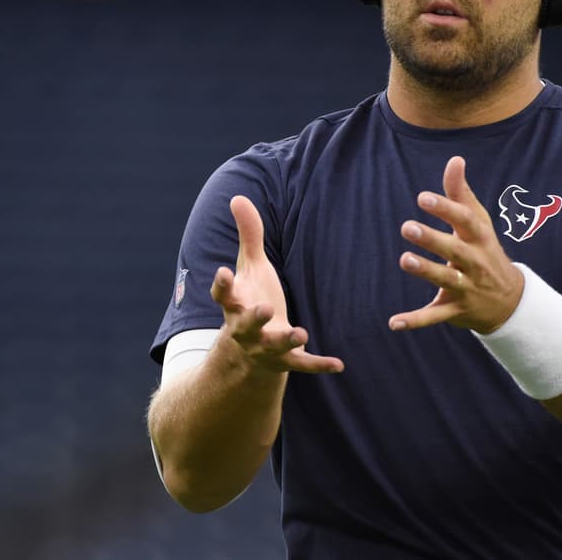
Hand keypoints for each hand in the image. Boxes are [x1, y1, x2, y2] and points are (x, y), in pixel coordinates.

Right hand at [211, 195, 343, 373]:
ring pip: (273, 346)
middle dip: (253, 317)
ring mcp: (265, 346)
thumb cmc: (252, 297)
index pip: (223, 295)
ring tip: (300, 333)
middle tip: (264, 309)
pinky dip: (319, 364)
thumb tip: (238, 197)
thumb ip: (248, 235)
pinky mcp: (286, 360)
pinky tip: (339, 364)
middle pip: (245, 324)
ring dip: (286, 340)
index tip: (223, 273)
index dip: (222, 285)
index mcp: (235, 303)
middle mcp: (245, 328)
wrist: (251, 350)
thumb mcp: (251, 267)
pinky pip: (302, 364)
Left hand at [388, 156, 525, 333]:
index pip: (465, 220)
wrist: (510, 301)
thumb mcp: (479, 223)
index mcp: (479, 238)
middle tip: (407, 227)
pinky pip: (435, 316)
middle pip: (455, 250)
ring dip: (425, 271)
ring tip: (404, 260)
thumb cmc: (485, 251)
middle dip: (433, 240)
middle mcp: (475, 262)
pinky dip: (415, 320)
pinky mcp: (456, 310)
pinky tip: (394, 322)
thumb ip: (461, 193)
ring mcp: (466, 288)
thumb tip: (455, 160)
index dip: (445, 209)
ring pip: (445, 280)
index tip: (423, 197)